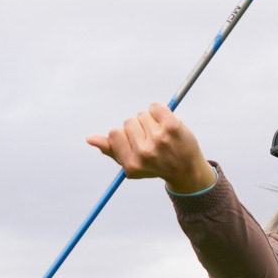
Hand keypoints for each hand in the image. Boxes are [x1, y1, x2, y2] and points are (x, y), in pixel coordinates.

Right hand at [87, 103, 216, 193]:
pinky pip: (155, 106)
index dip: (125, 135)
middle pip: (128, 122)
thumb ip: (111, 150)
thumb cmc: (156, 165)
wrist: (188, 170)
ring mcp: (159, 139)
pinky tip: (166, 124)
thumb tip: (90, 138)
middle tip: (153, 142)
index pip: (114, 133)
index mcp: (131, 163)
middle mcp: (144, 153)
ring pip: (142, 114)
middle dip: (138, 128)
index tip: (138, 144)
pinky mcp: (172, 127)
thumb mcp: (132, 164)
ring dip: (150, 121)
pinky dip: (159, 111)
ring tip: (161, 136)